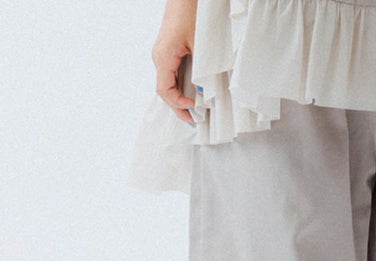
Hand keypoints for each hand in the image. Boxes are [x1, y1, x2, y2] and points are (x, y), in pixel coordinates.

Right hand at [151, 0, 198, 124]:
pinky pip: (172, 74)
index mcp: (163, 56)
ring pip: (167, 83)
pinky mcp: (169, 50)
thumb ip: (202, 72)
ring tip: (194, 112)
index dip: (178, 104)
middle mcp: (159, 56)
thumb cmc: (192, 13)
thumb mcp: (200, 46)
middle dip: (178, 108)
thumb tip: (203, 94)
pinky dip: (180, 88)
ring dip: (179, 99)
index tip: (194, 109)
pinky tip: (192, 95)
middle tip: (194, 122)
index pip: (164, 90)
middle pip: (164, 91)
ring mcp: (163, 53)